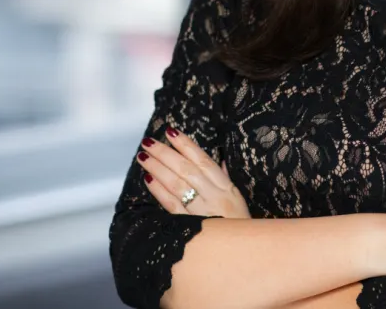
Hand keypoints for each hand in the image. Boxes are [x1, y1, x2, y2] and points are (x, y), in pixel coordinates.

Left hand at [136, 125, 251, 218]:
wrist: (241, 253)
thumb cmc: (239, 225)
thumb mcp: (238, 199)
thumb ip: (225, 178)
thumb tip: (218, 160)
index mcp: (226, 187)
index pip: (203, 160)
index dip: (185, 144)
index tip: (170, 132)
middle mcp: (214, 196)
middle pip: (185, 169)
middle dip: (165, 153)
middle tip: (148, 142)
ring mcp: (202, 211)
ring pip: (176, 184)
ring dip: (157, 168)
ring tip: (143, 157)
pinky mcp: (190, 225)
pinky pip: (171, 205)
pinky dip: (159, 191)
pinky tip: (148, 179)